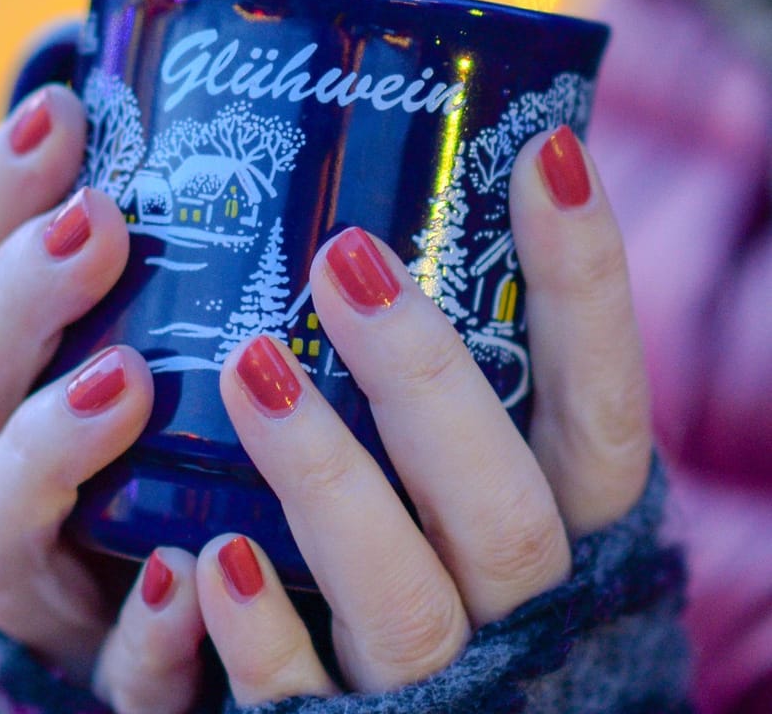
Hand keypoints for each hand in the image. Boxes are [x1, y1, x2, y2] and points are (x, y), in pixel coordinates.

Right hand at [0, 85, 207, 712]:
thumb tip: (245, 124)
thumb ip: (188, 264)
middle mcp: (1, 473)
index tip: (60, 114)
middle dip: (16, 302)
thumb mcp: (173, 341)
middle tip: (99, 226)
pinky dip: (143, 626)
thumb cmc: (183, 445)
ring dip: (49, 449)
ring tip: (124, 382)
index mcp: (8, 382)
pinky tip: (190, 576)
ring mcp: (44, 577)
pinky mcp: (109, 665)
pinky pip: (109, 661)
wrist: (189, 619)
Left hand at [152, 125, 652, 703]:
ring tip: (250, 367)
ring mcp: (434, 685)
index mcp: (566, 535)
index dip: (587, 288)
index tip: (547, 153)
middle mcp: (518, 613)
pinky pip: (302, 701)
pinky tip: (211, 558)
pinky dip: (261, 633)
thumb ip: (460, 395)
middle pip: (504, 507)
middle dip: (427, 380)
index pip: (600, 409)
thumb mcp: (477, 484)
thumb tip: (390, 212)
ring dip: (330, 483)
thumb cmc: (440, 576)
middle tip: (344, 255)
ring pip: (404, 600)